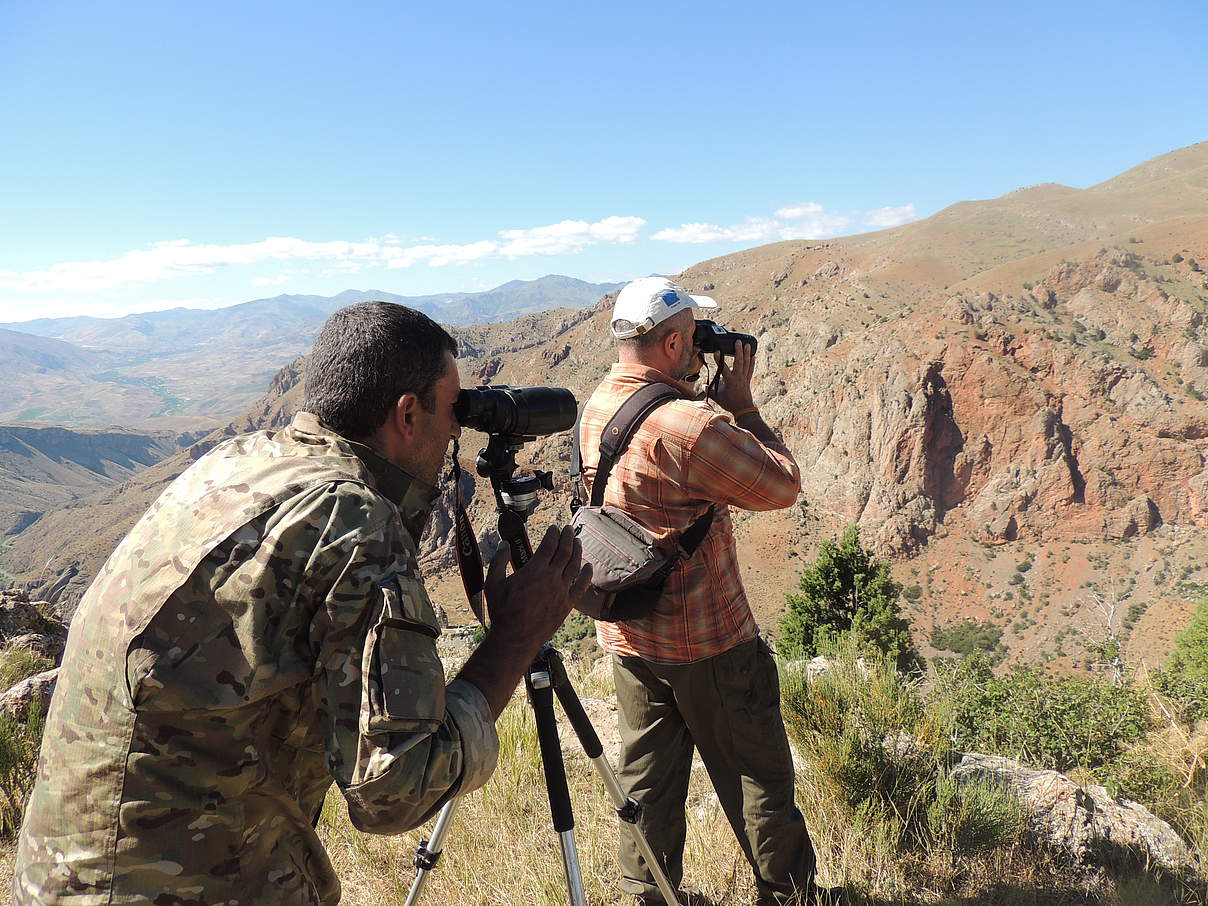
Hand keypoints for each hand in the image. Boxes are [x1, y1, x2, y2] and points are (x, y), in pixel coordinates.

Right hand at [483, 524, 592, 647]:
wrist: (515, 638)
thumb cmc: (502, 611)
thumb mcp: (493, 583)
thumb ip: (498, 560)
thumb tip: (503, 544)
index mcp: (535, 570)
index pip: (549, 545)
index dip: (553, 534)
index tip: (554, 528)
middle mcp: (552, 578)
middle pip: (565, 551)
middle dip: (568, 537)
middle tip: (569, 529)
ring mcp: (562, 591)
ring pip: (575, 566)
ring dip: (577, 551)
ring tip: (577, 542)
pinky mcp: (567, 605)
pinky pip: (581, 586)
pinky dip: (586, 574)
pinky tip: (588, 567)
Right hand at [711, 340, 755, 414]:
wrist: (743, 409)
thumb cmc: (729, 403)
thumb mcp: (716, 397)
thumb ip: (709, 390)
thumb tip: (703, 385)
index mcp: (729, 381)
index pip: (723, 368)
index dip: (719, 359)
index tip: (717, 351)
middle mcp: (738, 377)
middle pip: (739, 362)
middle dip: (739, 351)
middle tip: (738, 341)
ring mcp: (744, 378)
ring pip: (746, 364)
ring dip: (747, 353)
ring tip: (747, 344)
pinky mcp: (748, 380)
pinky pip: (750, 369)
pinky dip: (752, 362)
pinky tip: (753, 355)